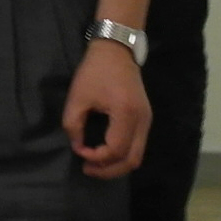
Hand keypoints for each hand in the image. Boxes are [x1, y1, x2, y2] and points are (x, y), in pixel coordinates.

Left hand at [64, 40, 151, 178]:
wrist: (117, 50)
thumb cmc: (96, 70)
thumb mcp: (77, 96)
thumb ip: (73, 125)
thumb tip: (78, 146)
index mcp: (126, 113)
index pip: (115, 150)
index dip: (95, 157)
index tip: (79, 149)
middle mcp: (142, 120)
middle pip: (132, 160)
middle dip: (109, 170)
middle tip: (87, 169)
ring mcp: (147, 120)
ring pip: (137, 156)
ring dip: (116, 165)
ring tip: (95, 164)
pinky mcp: (146, 118)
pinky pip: (138, 146)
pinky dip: (123, 154)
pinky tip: (106, 152)